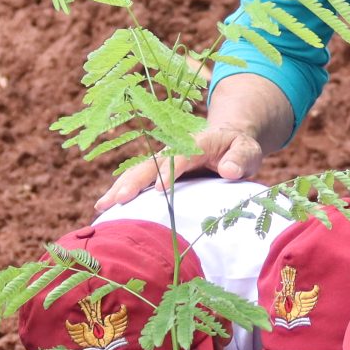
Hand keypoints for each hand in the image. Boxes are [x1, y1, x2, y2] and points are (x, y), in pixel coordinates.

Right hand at [94, 124, 267, 212]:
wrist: (228, 140)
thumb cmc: (240, 148)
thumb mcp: (248, 150)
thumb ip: (241, 159)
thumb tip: (229, 170)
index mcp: (195, 144)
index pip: (180, 158)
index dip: (169, 172)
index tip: (158, 190)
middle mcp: (173, 151)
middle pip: (150, 166)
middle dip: (133, 182)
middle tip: (118, 200)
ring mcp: (163, 162)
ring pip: (137, 174)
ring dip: (119, 189)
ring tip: (101, 207)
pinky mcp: (158, 173)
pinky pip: (138, 182)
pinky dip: (121, 193)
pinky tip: (105, 209)